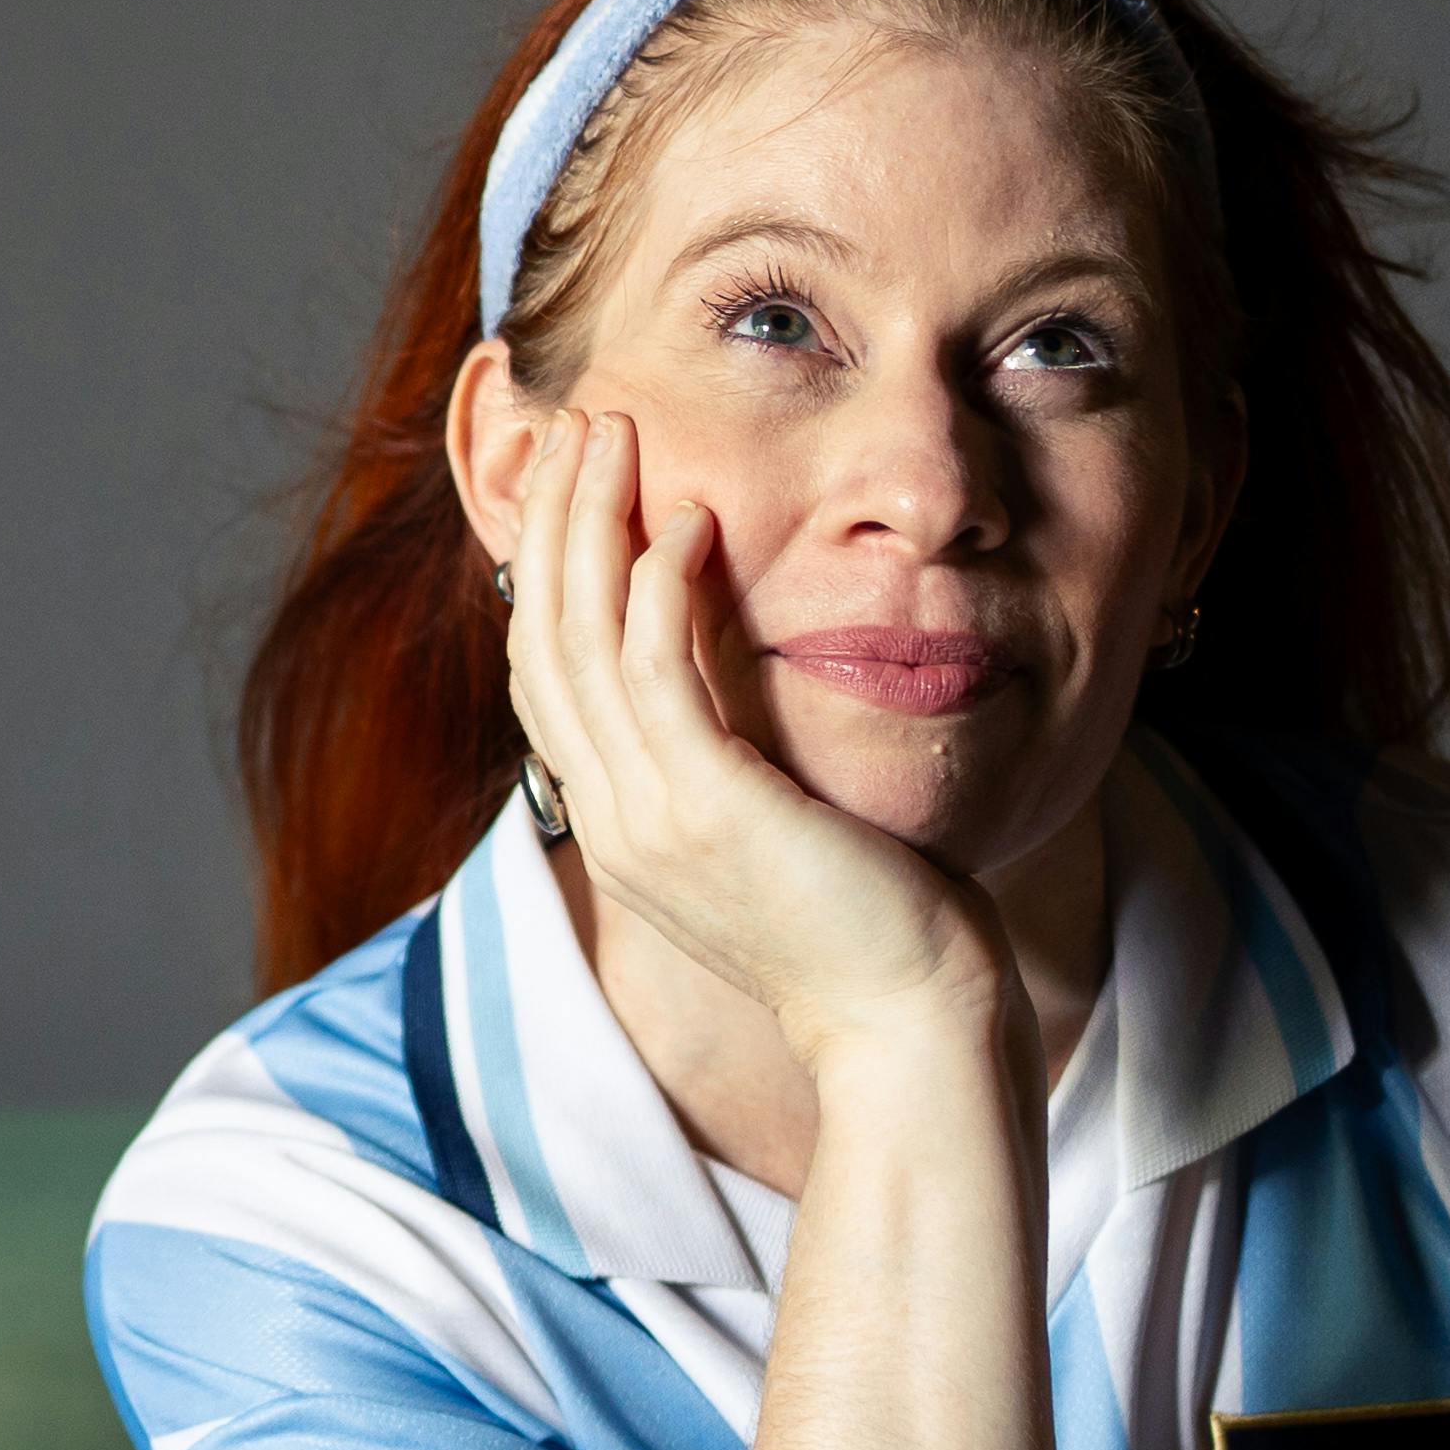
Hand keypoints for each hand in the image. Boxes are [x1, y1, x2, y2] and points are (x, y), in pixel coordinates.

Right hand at [501, 407, 1008, 1079]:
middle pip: (542, 643)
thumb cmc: (868, 928)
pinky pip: (656, 675)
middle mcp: (612, 821)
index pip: (543, 680)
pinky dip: (657, 588)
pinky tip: (688, 521)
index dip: (545, 574)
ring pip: (580, 643)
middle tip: (582, 425)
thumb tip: (733, 670)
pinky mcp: (708, 810)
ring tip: (616, 437)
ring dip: (592, 526)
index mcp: (618, 826)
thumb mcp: (772, 828)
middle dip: (554, 523)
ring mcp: (649, 820)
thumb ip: (730, 754)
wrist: (908, 1024)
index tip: (576, 486)